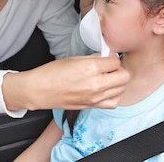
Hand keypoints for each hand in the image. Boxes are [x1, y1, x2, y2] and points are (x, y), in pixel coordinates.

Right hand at [2, 55, 128, 111]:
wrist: (39, 91)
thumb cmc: (51, 73)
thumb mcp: (74, 59)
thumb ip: (94, 58)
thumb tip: (107, 56)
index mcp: (91, 68)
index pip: (116, 61)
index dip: (113, 57)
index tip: (107, 57)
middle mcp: (96, 84)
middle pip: (124, 76)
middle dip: (119, 69)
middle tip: (109, 67)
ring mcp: (95, 98)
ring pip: (122, 89)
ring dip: (118, 82)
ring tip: (107, 78)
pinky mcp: (92, 106)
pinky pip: (113, 102)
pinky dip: (114, 95)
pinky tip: (105, 90)